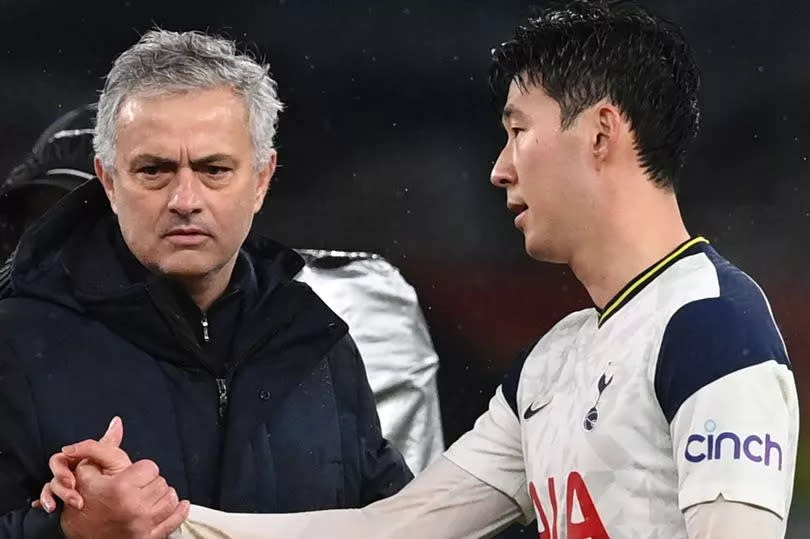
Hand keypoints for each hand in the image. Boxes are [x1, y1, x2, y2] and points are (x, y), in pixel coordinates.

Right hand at [35, 416, 130, 510]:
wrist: (119, 505)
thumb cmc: (119, 477)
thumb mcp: (115, 458)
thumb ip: (111, 440)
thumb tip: (116, 421)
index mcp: (82, 458)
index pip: (67, 453)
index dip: (69, 455)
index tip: (72, 462)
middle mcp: (72, 470)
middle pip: (56, 466)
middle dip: (61, 475)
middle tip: (72, 484)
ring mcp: (66, 485)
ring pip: (51, 484)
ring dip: (58, 492)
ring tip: (76, 502)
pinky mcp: (62, 500)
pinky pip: (47, 499)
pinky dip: (46, 502)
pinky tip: (52, 507)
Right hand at [61, 458, 187, 538]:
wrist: (78, 538)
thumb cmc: (83, 504)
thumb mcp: (87, 471)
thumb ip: (102, 446)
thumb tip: (117, 422)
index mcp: (120, 488)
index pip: (151, 468)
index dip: (140, 470)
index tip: (131, 476)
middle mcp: (134, 507)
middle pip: (162, 483)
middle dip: (150, 483)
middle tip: (137, 488)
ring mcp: (143, 524)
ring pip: (170, 499)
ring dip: (162, 496)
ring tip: (148, 498)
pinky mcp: (149, 538)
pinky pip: (175, 520)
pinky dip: (178, 511)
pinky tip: (175, 506)